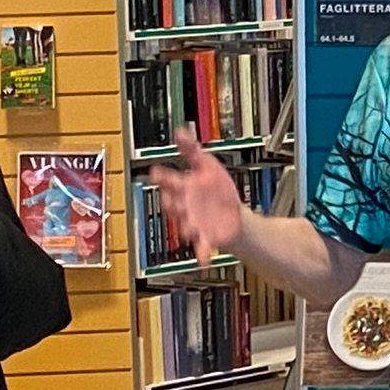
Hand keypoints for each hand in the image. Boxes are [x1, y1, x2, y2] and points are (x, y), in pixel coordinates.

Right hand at [150, 134, 243, 256]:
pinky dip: (202, 252)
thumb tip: (180, 130)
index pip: (169, 180)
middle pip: (174, 204)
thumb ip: (191, 150)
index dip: (162, 176)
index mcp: (184, 187)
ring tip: (187, 227)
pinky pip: (201, 246)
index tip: (156, 171)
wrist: (233, 215)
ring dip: (185, 226)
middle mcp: (185, 205)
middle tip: (171, 199)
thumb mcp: (206, 165)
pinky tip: (204, 258)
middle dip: (172, 203)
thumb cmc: (217, 190)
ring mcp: (193, 222)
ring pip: (184, 224)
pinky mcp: (205, 237)